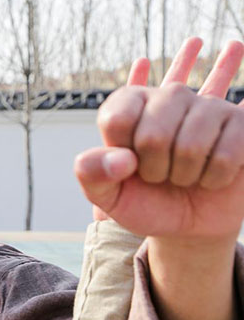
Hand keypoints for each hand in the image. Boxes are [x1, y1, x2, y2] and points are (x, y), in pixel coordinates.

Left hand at [75, 38, 243, 239]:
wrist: (187, 223)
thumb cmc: (144, 201)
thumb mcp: (106, 194)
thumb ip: (91, 172)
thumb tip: (122, 159)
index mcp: (129, 104)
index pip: (117, 121)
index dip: (120, 158)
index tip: (127, 165)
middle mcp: (169, 95)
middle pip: (153, 136)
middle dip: (154, 171)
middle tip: (159, 175)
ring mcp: (209, 105)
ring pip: (192, 146)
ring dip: (186, 176)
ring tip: (185, 174)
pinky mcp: (242, 122)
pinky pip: (228, 154)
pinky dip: (215, 179)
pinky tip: (212, 176)